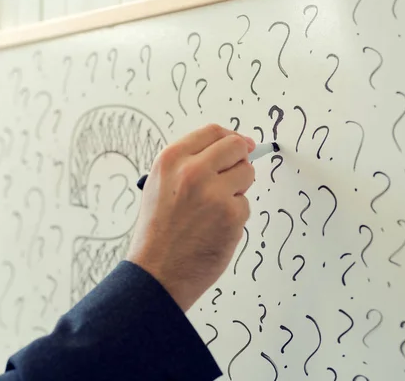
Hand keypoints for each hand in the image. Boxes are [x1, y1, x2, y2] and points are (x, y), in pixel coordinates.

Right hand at [127, 124, 255, 310]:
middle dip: (239, 160)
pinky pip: (245, 204)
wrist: (156, 272)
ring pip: (247, 173)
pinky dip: (235, 216)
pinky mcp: (232, 215)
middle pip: (236, 147)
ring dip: (238, 189)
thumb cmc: (158, 232)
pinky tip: (215, 229)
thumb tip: (233, 147)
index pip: (213, 132)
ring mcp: (214, 192)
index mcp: (171, 159)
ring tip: (214, 210)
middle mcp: (192, 170)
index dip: (231, 138)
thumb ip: (189, 163)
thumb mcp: (160, 184)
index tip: (241, 145)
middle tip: (232, 179)